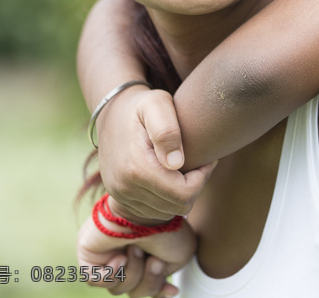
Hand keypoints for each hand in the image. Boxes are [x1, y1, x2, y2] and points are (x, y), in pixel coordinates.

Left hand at [77, 215, 195, 296]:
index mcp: (145, 255)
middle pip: (134, 291)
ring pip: (116, 288)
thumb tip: (163, 288)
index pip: (147, 285)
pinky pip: (94, 280)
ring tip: (135, 248)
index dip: (157, 289)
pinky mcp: (89, 253)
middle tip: (154, 261)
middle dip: (148, 281)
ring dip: (132, 272)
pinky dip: (110, 273)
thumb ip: (164, 277)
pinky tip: (120, 256)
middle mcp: (126, 256)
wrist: (147, 213)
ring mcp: (107, 255)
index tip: (171, 288)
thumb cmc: (166, 230)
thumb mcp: (177, 258)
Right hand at [97, 88, 215, 220]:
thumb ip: (168, 132)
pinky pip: (152, 211)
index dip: (202, 178)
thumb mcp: (157, 105)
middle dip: (194, 187)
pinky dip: (166, 198)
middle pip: (177, 206)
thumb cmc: (141, 105)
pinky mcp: (119, 197)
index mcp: (137, 168)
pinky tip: (170, 175)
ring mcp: (120, 195)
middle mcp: (125, 187)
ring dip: (180, 194)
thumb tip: (176, 164)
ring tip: (185, 167)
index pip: (183, 194)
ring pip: (166, 212)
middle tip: (199, 163)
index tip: (207, 159)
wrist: (111, 111)